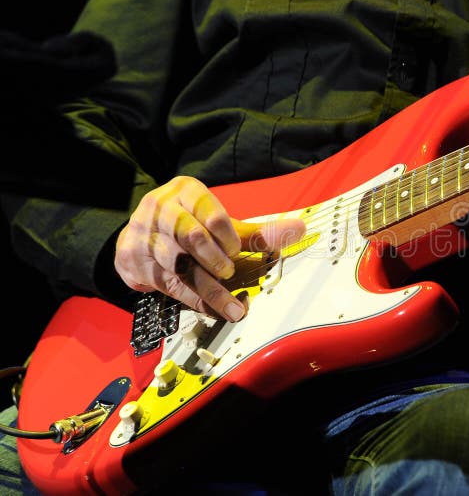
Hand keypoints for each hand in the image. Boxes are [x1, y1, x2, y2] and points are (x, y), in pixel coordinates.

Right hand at [114, 176, 305, 321]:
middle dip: (216, 260)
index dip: (229, 236)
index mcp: (186, 191)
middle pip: (193, 237)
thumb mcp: (218, 223)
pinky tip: (215, 310)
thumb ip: (256, 232)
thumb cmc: (187, 223)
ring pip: (181, 265)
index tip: (237, 250)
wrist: (137, 236)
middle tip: (230, 272)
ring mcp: (146, 236)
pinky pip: (170, 284)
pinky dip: (196, 300)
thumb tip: (299, 229)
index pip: (211, 213)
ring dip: (210, 290)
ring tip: (234, 309)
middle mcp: (163, 209)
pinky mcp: (135, 261)